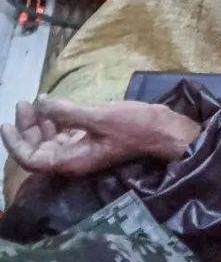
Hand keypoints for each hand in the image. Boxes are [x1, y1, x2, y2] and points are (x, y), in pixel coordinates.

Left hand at [1, 96, 200, 177]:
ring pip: (51, 141)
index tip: (7, 122)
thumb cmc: (135, 126)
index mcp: (72, 160)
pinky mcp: (93, 141)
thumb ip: (67, 112)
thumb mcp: (99, 117)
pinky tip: (56, 105)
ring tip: (35, 101)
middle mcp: (74, 159)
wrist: (164, 130)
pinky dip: (57, 121)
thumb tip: (40, 104)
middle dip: (28, 128)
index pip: (32, 159)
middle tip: (23, 103)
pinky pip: (66, 134)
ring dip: (40, 123)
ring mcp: (83, 150)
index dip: (15, 143)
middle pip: (39, 149)